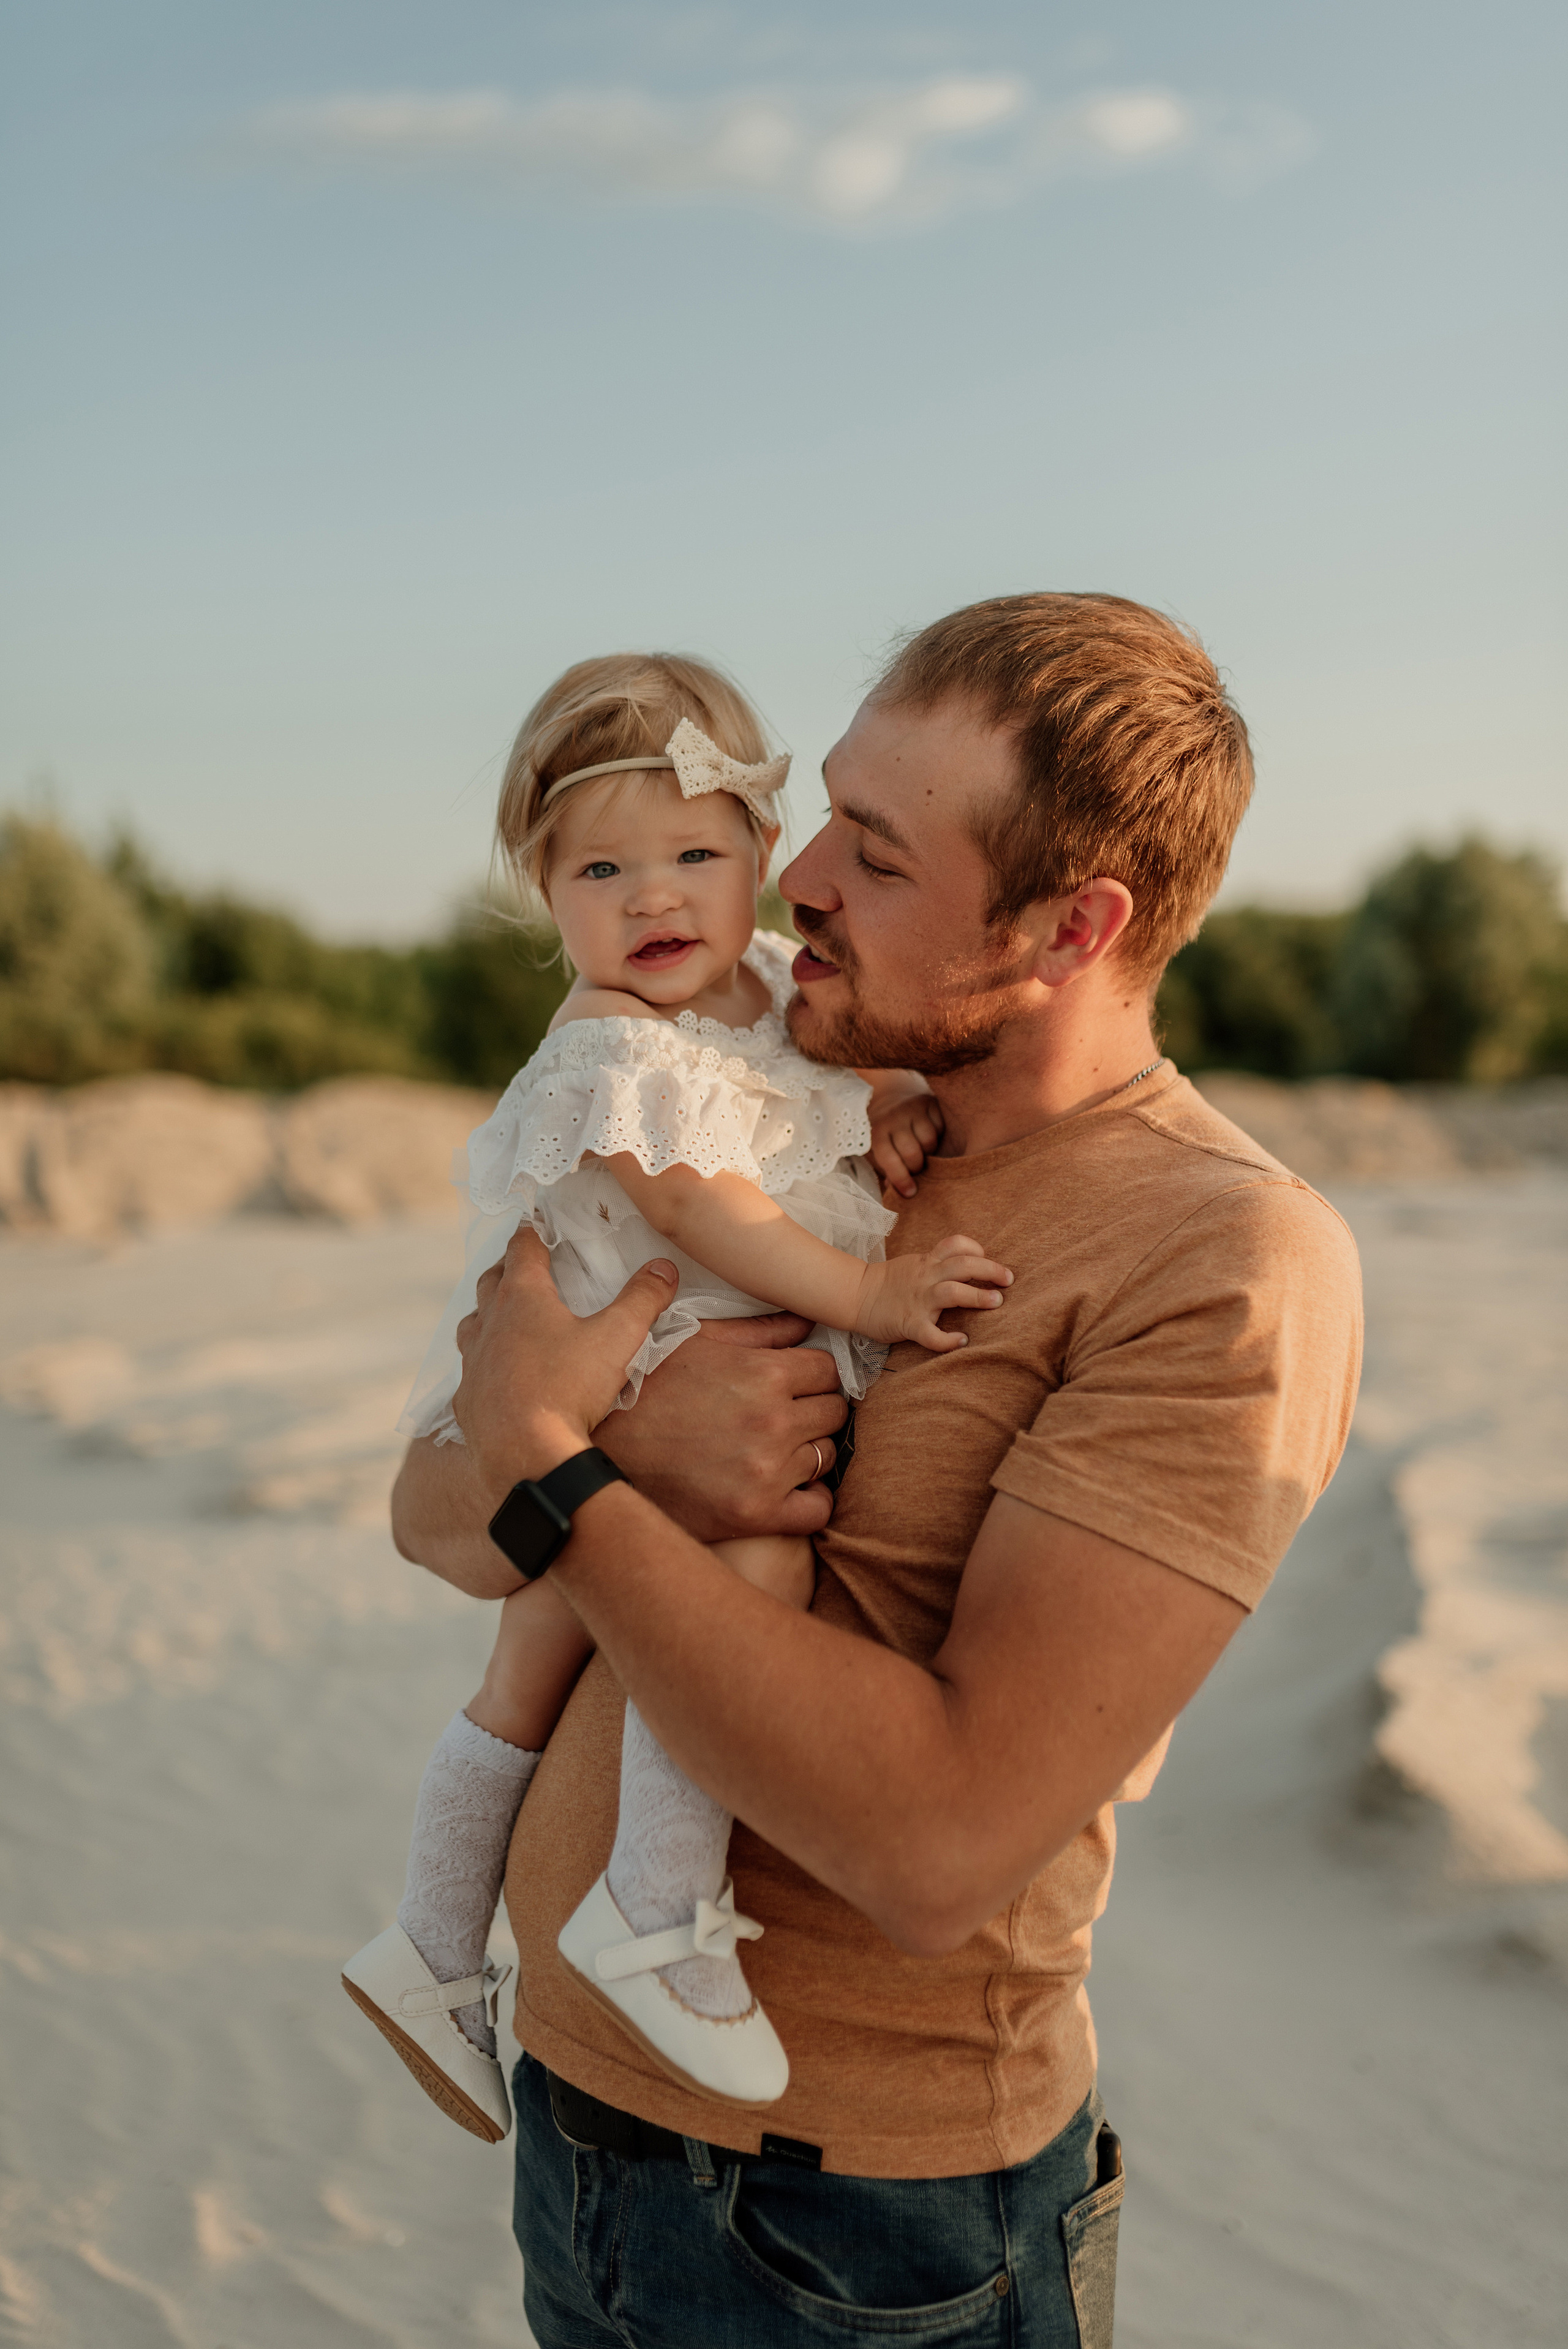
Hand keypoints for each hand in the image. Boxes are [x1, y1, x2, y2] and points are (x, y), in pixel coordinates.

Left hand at [452, 1227, 678, 1501]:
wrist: (526, 1456)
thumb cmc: (569, 1389)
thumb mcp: (618, 1338)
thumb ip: (643, 1298)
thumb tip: (663, 1267)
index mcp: (522, 1298)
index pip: (522, 1249)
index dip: (531, 1232)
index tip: (534, 1222)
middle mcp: (489, 1324)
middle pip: (490, 1283)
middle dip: (505, 1269)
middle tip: (519, 1265)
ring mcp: (473, 1363)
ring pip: (472, 1326)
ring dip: (486, 1315)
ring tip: (501, 1317)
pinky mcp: (467, 1401)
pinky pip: (469, 1373)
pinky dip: (481, 1365)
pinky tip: (493, 1377)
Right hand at [591, 1314, 848, 1539]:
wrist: (597, 1453)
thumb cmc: (645, 1390)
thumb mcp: (695, 1342)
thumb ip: (758, 1331)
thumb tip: (805, 1320)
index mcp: (763, 1374)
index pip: (828, 1371)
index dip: (811, 1375)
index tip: (794, 1385)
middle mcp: (772, 1422)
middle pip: (834, 1412)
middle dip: (812, 1411)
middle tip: (783, 1417)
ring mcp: (766, 1471)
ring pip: (825, 1456)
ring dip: (806, 1452)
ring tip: (774, 1450)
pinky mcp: (755, 1514)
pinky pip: (817, 1510)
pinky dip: (810, 1500)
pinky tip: (787, 1489)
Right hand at [855, 1235, 1011, 1352]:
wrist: (854, 1295)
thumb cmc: (887, 1283)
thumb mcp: (914, 1264)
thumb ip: (937, 1264)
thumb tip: (966, 1267)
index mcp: (927, 1262)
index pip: (956, 1244)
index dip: (976, 1249)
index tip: (986, 1258)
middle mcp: (926, 1277)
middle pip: (963, 1265)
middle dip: (990, 1270)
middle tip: (1008, 1280)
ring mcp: (918, 1300)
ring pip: (953, 1292)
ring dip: (978, 1297)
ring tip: (996, 1302)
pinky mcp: (909, 1323)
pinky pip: (931, 1334)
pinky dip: (947, 1339)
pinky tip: (961, 1341)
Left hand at [866, 1077, 943, 1200]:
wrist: (889, 1098)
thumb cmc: (884, 1133)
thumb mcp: (878, 1152)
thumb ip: (888, 1172)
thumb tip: (905, 1192)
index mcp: (877, 1132)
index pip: (890, 1160)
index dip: (901, 1180)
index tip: (910, 1193)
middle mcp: (893, 1117)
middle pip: (913, 1153)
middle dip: (917, 1167)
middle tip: (916, 1169)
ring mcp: (912, 1107)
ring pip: (930, 1140)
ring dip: (929, 1151)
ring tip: (923, 1151)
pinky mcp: (929, 1101)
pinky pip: (941, 1127)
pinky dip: (939, 1135)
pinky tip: (929, 1134)